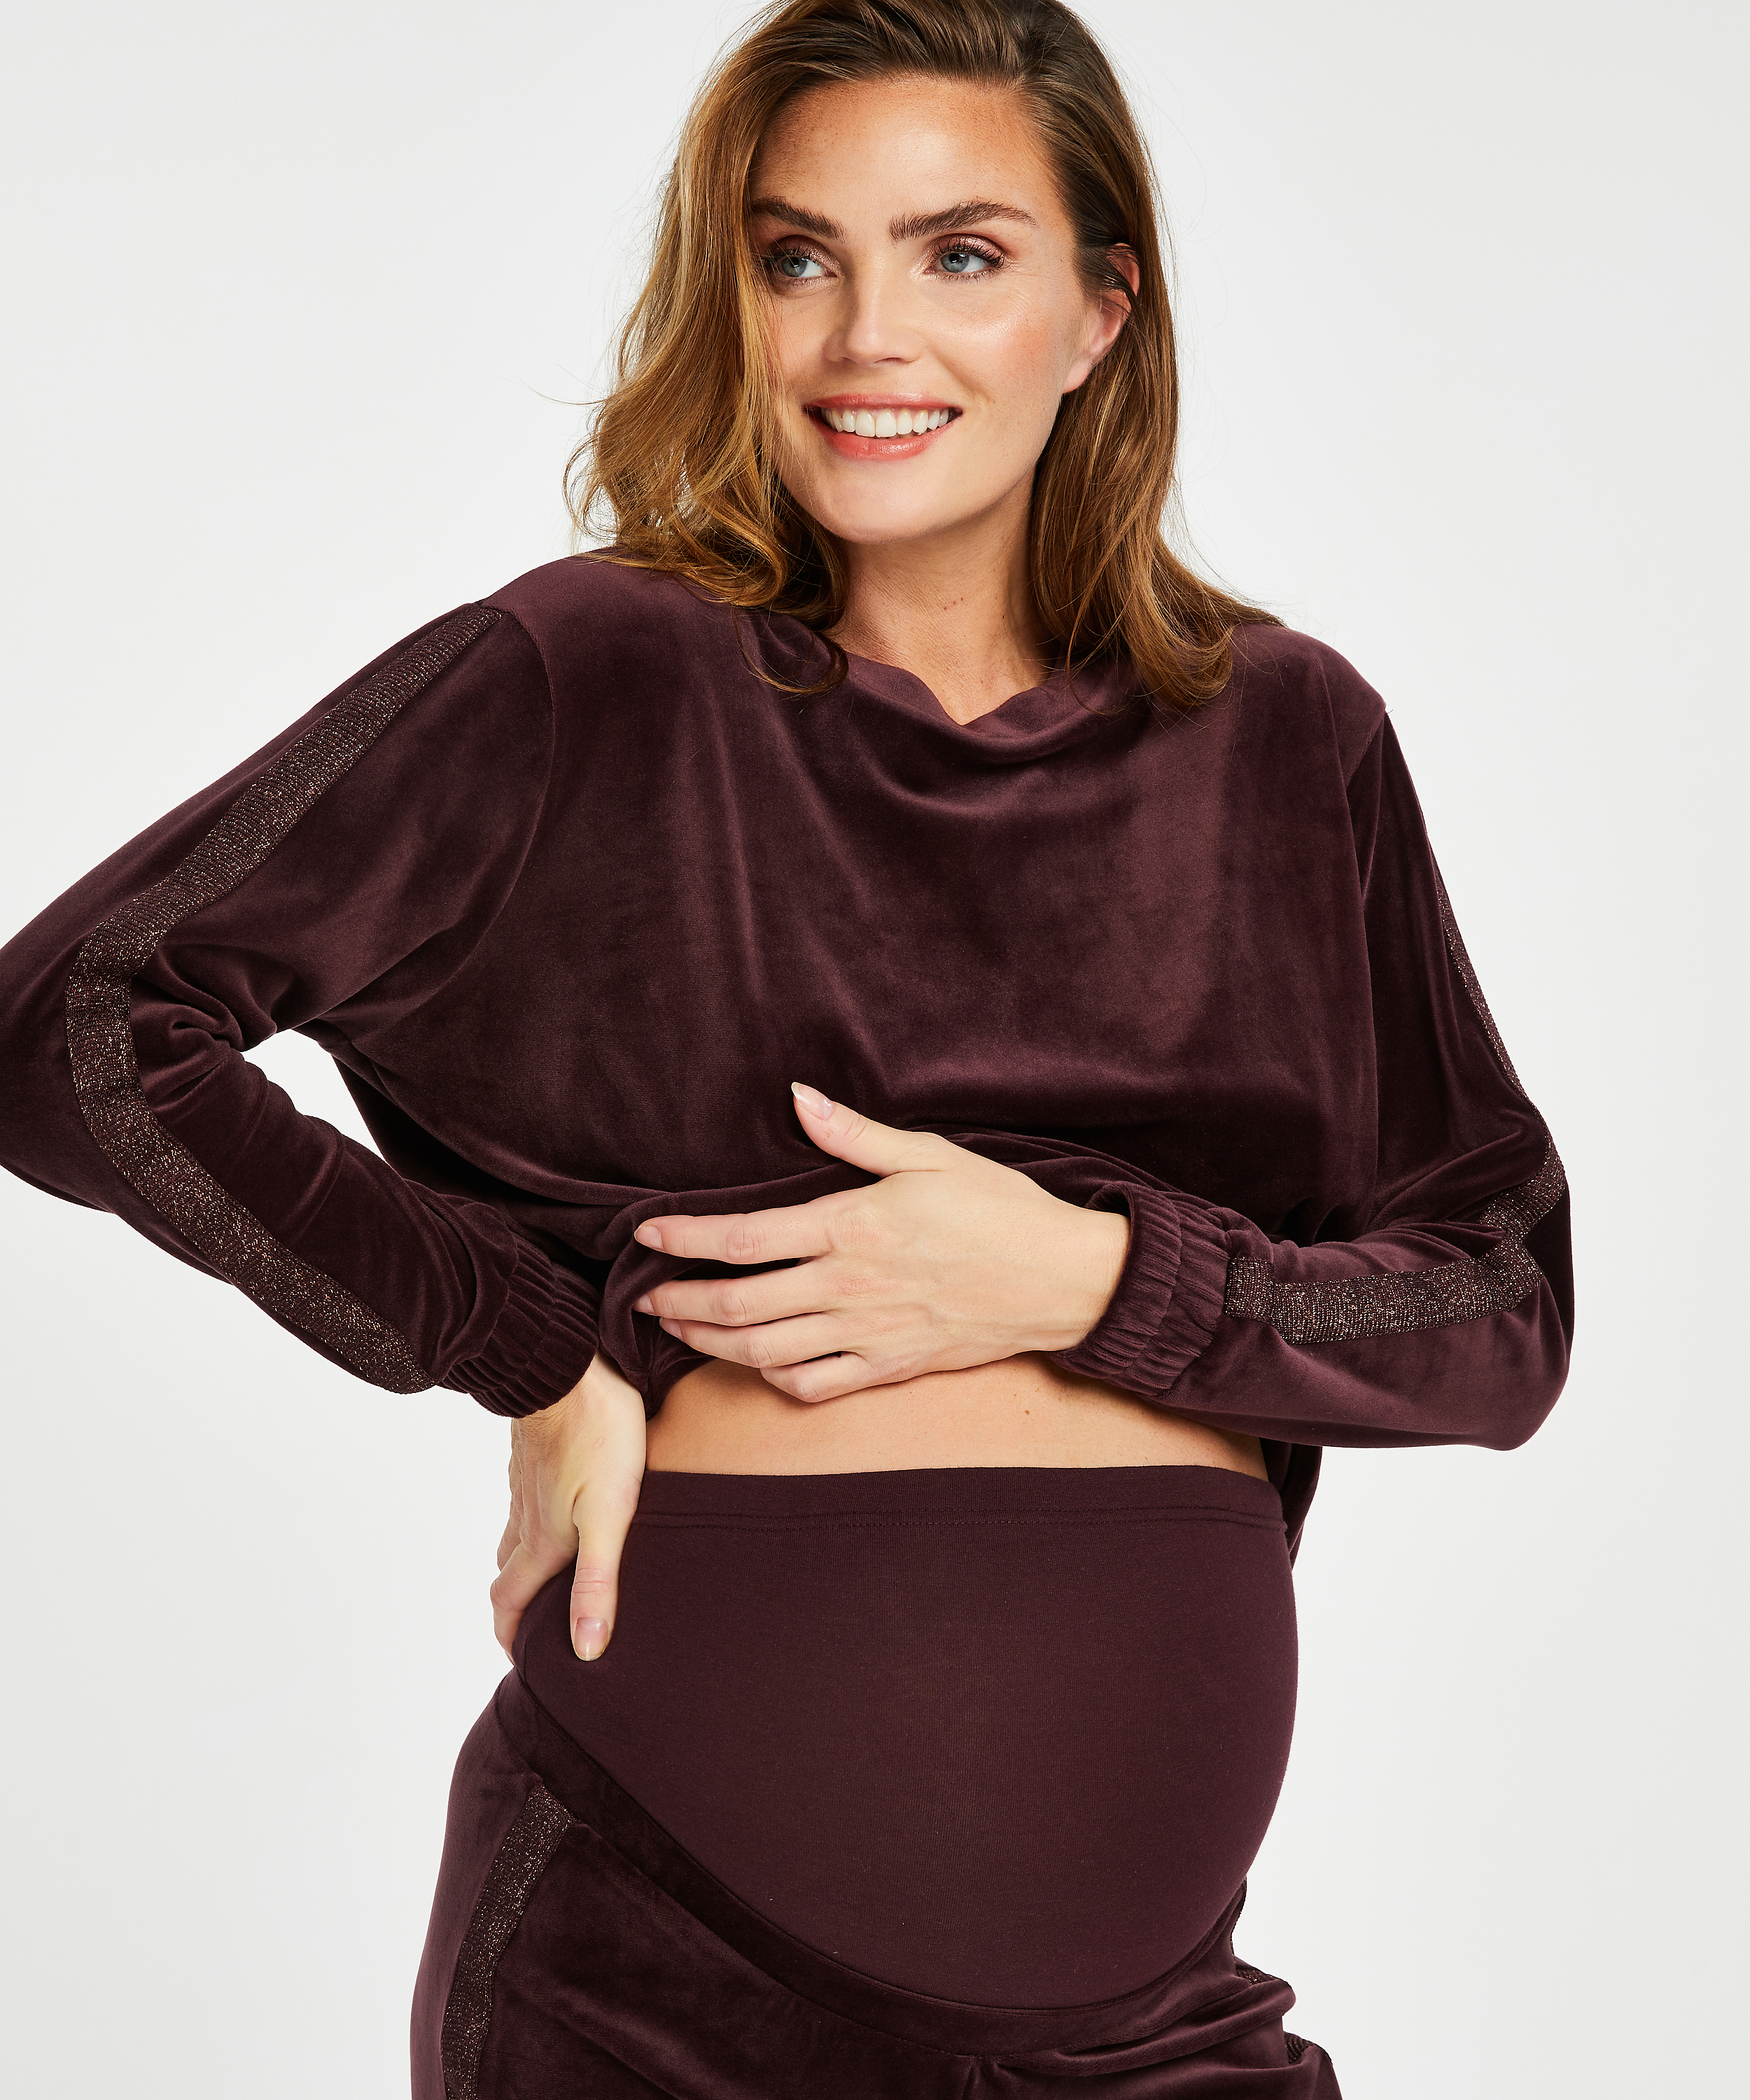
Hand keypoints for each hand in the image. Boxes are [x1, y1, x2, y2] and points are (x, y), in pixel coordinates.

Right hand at [489, 1349, 645, 1662]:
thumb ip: (597, 1582)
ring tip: (543, 1577)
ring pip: (514, 1534)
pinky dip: (531, 1520)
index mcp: (544, 1539)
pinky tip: (555, 1508)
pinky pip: (525, 1498)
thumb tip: (586, 1650)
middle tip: (531, 1629)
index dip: (511, 1639)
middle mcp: (527, 1515)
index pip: (511, 1603)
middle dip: (514, 1607)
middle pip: (508, 1573)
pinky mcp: (534, 1452)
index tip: (521, 1663)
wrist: (567, 1362)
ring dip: (521, 1563)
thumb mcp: (608, 1516)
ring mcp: (526, 1481)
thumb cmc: (596, 1435)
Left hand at [629, 1083, 1128, 1401]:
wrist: (1062, 1280)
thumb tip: (799, 1099)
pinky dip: (771, 1377)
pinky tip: (755, 1361)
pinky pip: (812, 1384)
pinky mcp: (888, 1366)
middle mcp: (849, 1288)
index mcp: (853, 1227)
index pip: (745, 1238)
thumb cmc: (1000, 1209)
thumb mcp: (930, 1155)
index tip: (647, 1235)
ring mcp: (867, 1334)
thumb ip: (855, 1135)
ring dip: (709, 1343)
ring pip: (763, 1351)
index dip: (686, 1239)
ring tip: (679, 1328)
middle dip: (678, 1302)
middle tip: (645, 1294)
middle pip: (737, 1306)